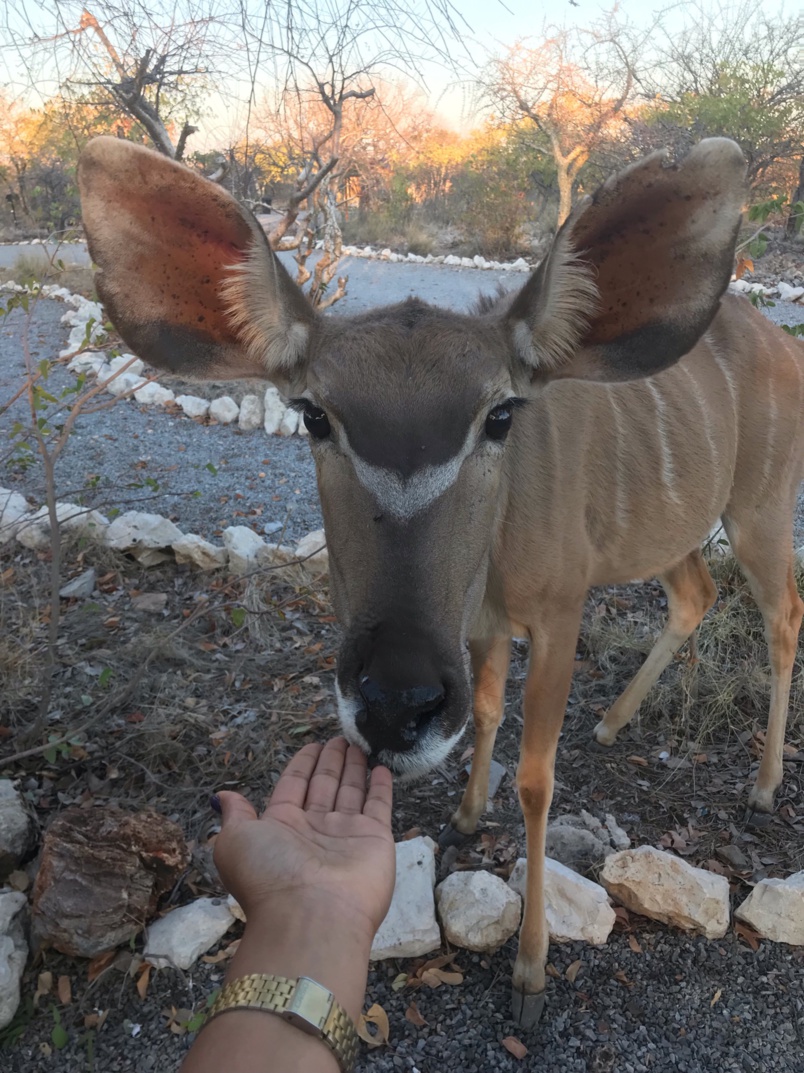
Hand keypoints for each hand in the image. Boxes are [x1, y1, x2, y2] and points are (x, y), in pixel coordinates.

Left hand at [214, 738, 394, 939]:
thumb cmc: (269, 874)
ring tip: (359, 743)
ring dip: (354, 768)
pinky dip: (380, 786)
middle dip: (330, 762)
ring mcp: (346, 835)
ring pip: (351, 792)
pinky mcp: (375, 840)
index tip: (313, 744)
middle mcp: (314, 829)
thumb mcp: (236, 840)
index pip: (294, 786)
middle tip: (341, 738)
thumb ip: (235, 815)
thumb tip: (222, 797)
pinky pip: (378, 805)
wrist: (311, 916)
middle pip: (324, 786)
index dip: (302, 764)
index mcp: (281, 826)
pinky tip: (381, 767)